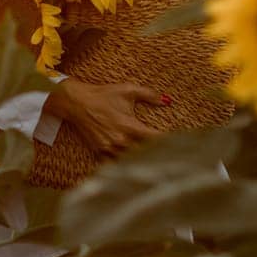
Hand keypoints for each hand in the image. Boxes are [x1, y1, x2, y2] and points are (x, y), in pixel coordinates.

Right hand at [49, 78, 171, 156]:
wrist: (77, 103)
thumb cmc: (103, 95)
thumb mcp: (127, 90)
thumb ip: (149, 95)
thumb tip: (167, 100)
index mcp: (130, 126)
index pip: (155, 139)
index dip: (168, 142)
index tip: (179, 145)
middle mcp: (121, 140)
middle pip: (145, 154)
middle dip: (157, 154)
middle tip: (171, 158)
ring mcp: (110, 148)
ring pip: (131, 161)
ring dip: (142, 161)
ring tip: (155, 163)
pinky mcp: (100, 152)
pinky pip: (115, 164)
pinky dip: (124, 165)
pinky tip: (132, 166)